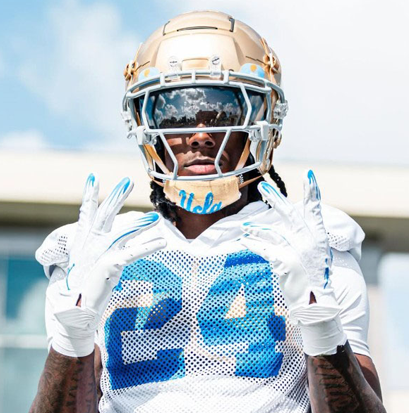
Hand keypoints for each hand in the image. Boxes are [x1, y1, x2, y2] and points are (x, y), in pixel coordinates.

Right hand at [51, 174, 165, 356]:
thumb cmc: (83, 285)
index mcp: (83, 241)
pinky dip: (148, 247)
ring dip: (140, 224)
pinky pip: (132, 253)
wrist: (74, 310)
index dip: (89, 195)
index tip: (93, 176)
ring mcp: (98, 254)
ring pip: (122, 232)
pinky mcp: (108, 266)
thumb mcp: (89, 262)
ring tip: (156, 216)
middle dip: (115, 197)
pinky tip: (161, 242)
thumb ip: (102, 247)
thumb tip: (119, 238)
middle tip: (127, 181)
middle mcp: (90, 244)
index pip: (86, 213)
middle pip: (104, 216)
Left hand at [241, 171, 345, 354]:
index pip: (316, 210)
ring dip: (257, 228)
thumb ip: (305, 240)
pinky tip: (244, 240)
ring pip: (273, 232)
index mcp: (320, 238)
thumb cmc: (316, 282)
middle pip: (290, 214)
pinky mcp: (285, 262)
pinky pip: (265, 249)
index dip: (313, 192)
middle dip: (276, 199)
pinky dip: (253, 244)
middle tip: (264, 186)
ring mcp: (297, 251)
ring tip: (245, 225)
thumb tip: (288, 228)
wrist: (317, 306)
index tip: (309, 174)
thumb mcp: (317, 257)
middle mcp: (309, 241)